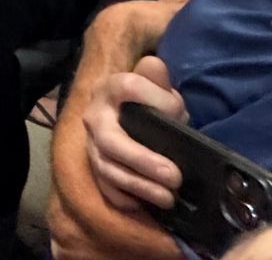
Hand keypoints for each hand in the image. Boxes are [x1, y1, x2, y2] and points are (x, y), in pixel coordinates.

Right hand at [82, 56, 186, 212]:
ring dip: (138, 186)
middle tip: (174, 177)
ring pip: (106, 169)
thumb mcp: (156, 85)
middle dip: (143, 161)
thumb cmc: (149, 100)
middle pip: (111, 141)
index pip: (129, 88)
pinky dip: (124, 198)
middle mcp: (94, 116)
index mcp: (111, 88)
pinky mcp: (94, 167)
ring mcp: (91, 144)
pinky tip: (145, 204)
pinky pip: (104, 188)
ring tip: (168, 198)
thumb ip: (157, 76)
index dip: (158, 100)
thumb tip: (155, 67)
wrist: (123, 112)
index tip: (180, 113)